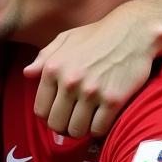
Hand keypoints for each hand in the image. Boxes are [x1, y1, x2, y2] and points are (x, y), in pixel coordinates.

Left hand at [24, 5, 155, 137]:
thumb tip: (28, 73)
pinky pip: (98, 129)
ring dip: (81, 129)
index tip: (59, 113)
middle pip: (56, 124)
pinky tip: (102, 119)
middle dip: (63, 126)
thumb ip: (44, 58)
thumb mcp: (65, 39)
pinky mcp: (114, 99)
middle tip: (73, 120)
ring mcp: (92, 92)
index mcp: (53, 69)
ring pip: (76, 131)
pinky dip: (99, 129)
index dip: (49, 116)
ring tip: (87, 120)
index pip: (40, 110)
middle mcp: (69, 82)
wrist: (134, 31)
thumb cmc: (97, 35)